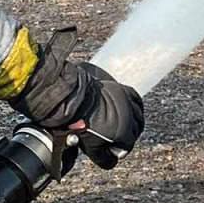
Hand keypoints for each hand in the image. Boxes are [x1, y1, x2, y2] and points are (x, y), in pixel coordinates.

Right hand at [10, 29, 144, 170]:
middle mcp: (126, 106)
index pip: (134, 99)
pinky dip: (110, 158)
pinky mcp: (116, 137)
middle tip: (121, 134)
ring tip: (113, 148)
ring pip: (130, 138)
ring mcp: (123, 122)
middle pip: (137, 120)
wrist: (65, 95)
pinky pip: (115, 154)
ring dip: (122, 143)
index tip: (127, 113)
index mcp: (120, 91)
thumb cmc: (69, 84)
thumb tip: (70, 44)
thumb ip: (87, 72)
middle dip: (131, 127)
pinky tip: (106, 158)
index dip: (131, 109)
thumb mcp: (85, 74)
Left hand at [68, 64, 143, 169]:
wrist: (72, 102)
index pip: (129, 145)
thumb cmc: (80, 124)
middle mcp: (129, 116)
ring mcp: (126, 102)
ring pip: (138, 115)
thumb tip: (112, 162)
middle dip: (128, 137)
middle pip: (135, 130)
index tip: (115, 151)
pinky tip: (131, 109)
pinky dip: (136, 106)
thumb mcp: (92, 149)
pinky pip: (135, 99)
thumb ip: (105, 159)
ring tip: (127, 127)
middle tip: (118, 141)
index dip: (121, 150)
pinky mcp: (121, 90)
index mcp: (124, 131)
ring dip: (135, 122)